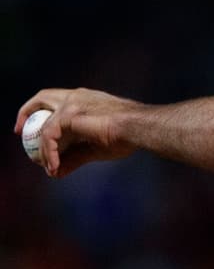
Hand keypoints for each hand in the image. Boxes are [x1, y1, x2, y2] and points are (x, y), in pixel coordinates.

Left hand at [14, 88, 140, 177]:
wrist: (138, 129)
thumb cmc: (126, 136)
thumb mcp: (95, 148)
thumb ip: (74, 157)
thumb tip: (56, 172)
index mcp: (85, 98)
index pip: (55, 100)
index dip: (39, 111)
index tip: (31, 128)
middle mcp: (76, 96)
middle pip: (41, 98)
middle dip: (25, 113)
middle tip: (20, 134)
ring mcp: (71, 103)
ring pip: (44, 125)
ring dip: (41, 148)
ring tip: (47, 166)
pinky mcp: (69, 115)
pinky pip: (49, 136)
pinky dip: (48, 153)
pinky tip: (54, 166)